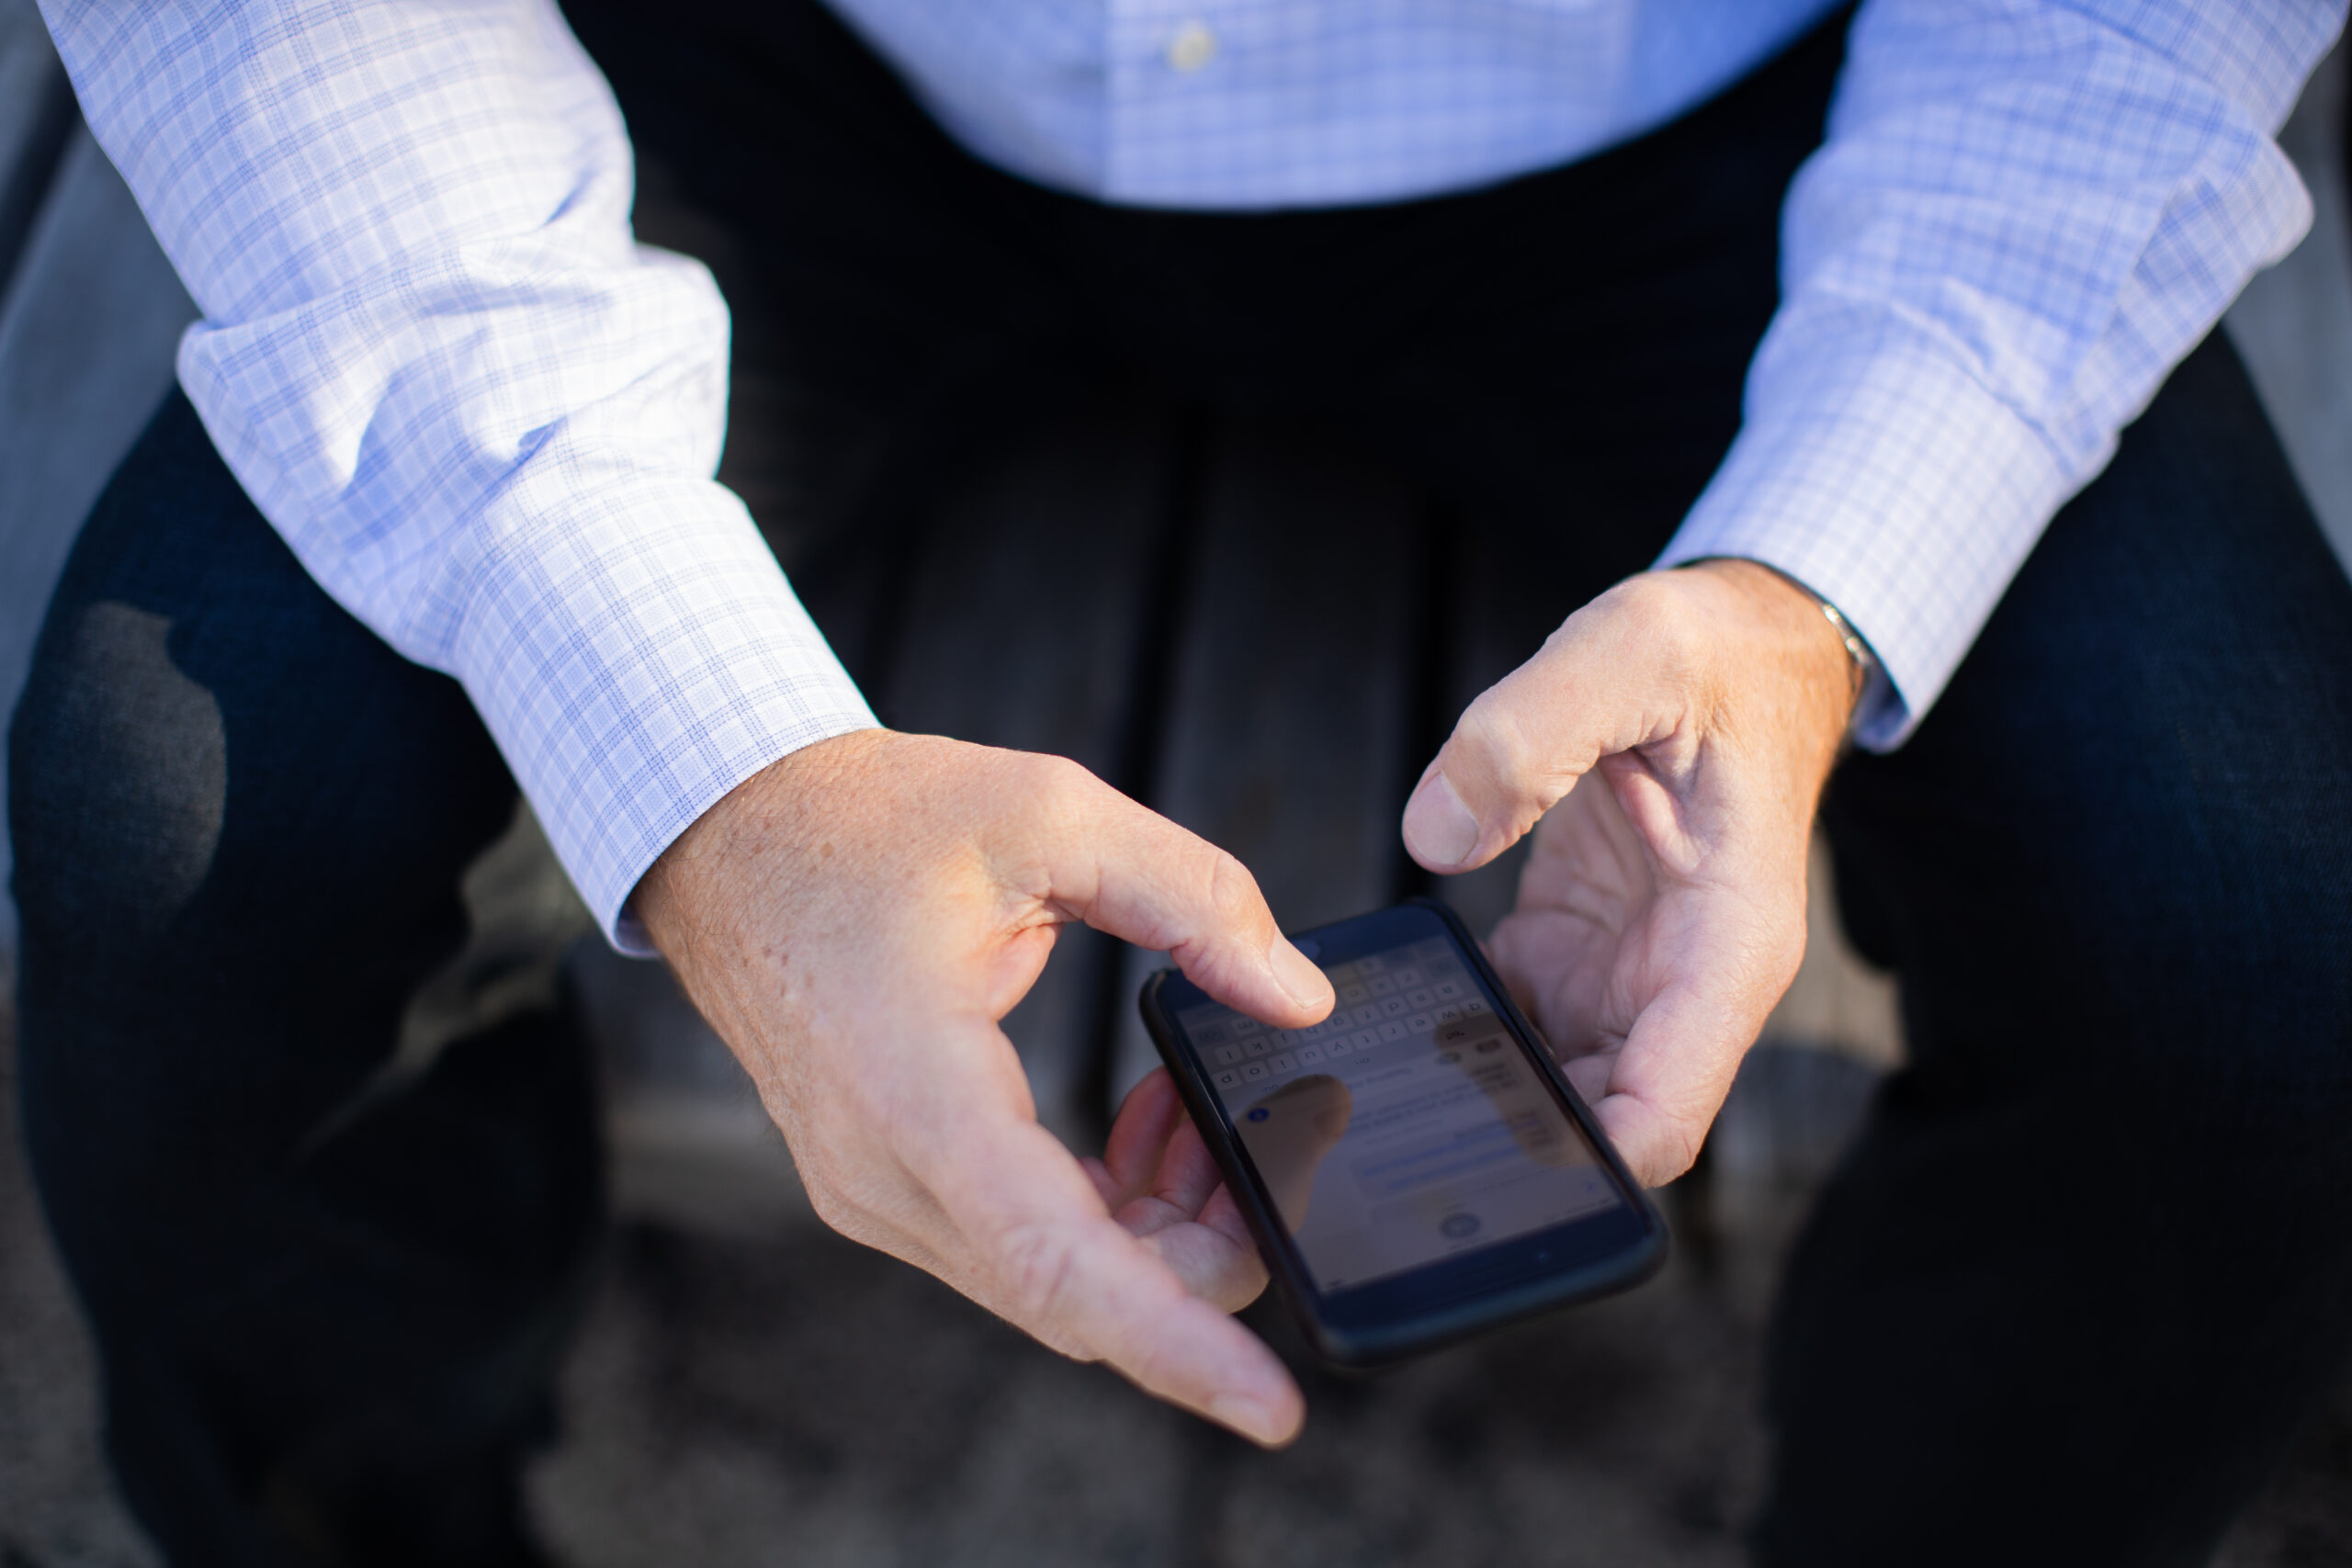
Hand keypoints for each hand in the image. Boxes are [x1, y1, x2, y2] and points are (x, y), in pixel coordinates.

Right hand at [634, 730, 1333, 1444]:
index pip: (1054, 1260)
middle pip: (1079, 1295)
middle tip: (1274, 1141)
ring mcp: (877, 1195)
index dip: (1173, 1343)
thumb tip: (1298, 1002)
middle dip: (1206, 1254)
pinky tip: (1145, 1125)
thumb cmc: (868, 822)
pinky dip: (1108, 1214)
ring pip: (1058, 1286)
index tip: (1273, 1404)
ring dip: (1160, 1231)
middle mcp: (884, 1174)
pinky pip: (1024, 1250)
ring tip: (1194, 1107)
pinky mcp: (889, 1190)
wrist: (733, 838)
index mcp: (912, 1088)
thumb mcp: (1050, 812)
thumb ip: (1193, 898)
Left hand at [1400, 560, 1857, 1184]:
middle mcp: (1683, 980)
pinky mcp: (1578, 948)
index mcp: (1727, 945)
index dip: (1585, 1167)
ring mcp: (1628, 972)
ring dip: (1471, 1091)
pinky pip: (1510, 1022)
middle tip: (1392, 1139)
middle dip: (1507, 1147)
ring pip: (1549, 1085)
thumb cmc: (1718, 652)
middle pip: (1599, 1123)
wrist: (1743, 641)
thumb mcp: (1624, 652)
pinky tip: (1390, 1011)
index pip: (1667, 1115)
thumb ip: (1523, 737)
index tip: (1492, 1176)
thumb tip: (1433, 833)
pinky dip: (1455, 1029)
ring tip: (1372, 1081)